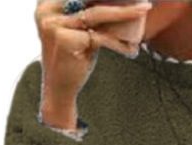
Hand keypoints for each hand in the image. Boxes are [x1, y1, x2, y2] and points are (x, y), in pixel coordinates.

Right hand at [35, 0, 152, 112]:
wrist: (59, 89)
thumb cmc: (72, 58)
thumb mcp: (80, 30)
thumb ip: (91, 13)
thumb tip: (123, 1)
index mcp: (47, 3)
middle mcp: (47, 11)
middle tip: (140, 1)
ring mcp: (54, 25)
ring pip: (97, 14)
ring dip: (124, 12)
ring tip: (144, 9)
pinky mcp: (66, 41)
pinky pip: (100, 36)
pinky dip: (118, 42)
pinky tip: (131, 47)